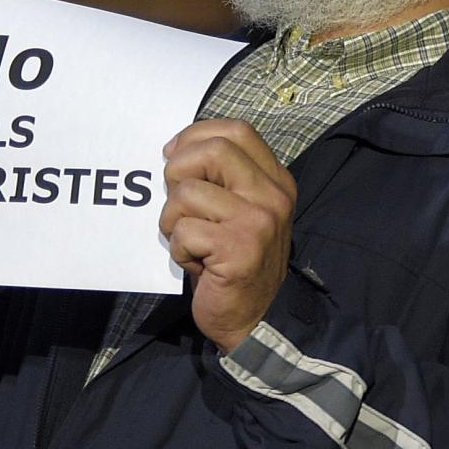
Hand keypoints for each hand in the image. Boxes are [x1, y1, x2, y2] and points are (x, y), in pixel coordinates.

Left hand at [161, 119, 295, 352]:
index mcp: (275, 181)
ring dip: (172, 220)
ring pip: (186, 193)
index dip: (195, 136)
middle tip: (179, 202)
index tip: (176, 158)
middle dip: (178, 171)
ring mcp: (259, 222)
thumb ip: (220, 177)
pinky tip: (197, 263)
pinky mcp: (239, 249)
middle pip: (213, 150)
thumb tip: (174, 151)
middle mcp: (273, 197)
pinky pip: (183, 231)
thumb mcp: (239, 210)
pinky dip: (178, 249)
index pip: (236, 130)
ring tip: (191, 241)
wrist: (257, 318)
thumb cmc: (235, 261)